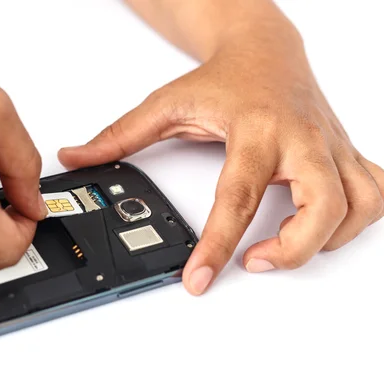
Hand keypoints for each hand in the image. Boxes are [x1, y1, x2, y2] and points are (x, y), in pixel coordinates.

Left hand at [58, 32, 383, 294]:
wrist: (264, 48)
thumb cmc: (223, 77)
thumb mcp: (165, 104)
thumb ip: (118, 137)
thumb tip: (75, 157)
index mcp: (255, 130)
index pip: (237, 198)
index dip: (216, 246)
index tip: (198, 279)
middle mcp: (300, 139)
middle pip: (324, 207)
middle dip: (294, 249)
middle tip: (253, 262)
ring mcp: (329, 146)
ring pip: (360, 205)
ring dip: (327, 241)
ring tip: (282, 248)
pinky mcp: (344, 151)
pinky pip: (375, 193)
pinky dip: (357, 221)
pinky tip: (325, 228)